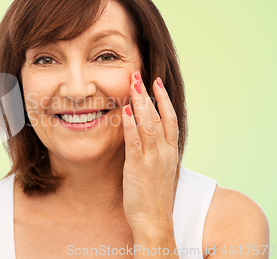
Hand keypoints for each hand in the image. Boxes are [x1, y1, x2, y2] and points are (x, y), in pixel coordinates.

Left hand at [121, 70, 178, 241]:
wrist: (154, 221)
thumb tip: (144, 134)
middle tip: (139, 75)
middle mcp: (165, 152)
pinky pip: (135, 141)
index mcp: (170, 152)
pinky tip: (125, 110)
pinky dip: (131, 124)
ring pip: (148, 124)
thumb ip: (154, 151)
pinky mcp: (139, 167)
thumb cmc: (154, 196)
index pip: (170, 118)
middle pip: (159, 116)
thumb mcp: (158, 169)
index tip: (156, 82)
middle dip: (148, 94)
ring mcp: (153, 159)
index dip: (163, 98)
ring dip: (140, 102)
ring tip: (133, 84)